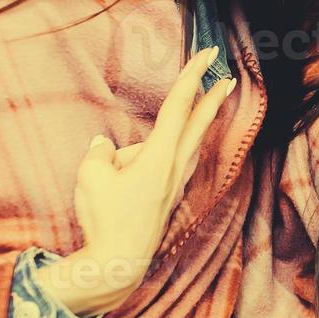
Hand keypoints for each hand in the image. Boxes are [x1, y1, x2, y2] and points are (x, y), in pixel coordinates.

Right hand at [40, 47, 235, 315]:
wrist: (119, 261)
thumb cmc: (106, 218)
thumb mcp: (90, 176)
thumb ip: (100, 154)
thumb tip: (106, 148)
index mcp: (159, 156)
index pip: (179, 106)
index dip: (192, 77)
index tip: (208, 55)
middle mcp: (175, 167)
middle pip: (198, 123)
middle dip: (212, 97)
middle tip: (227, 76)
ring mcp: (175, 183)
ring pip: (186, 143)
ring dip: (196, 122)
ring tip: (204, 105)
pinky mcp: (169, 196)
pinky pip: (174, 162)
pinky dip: (176, 148)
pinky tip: (164, 152)